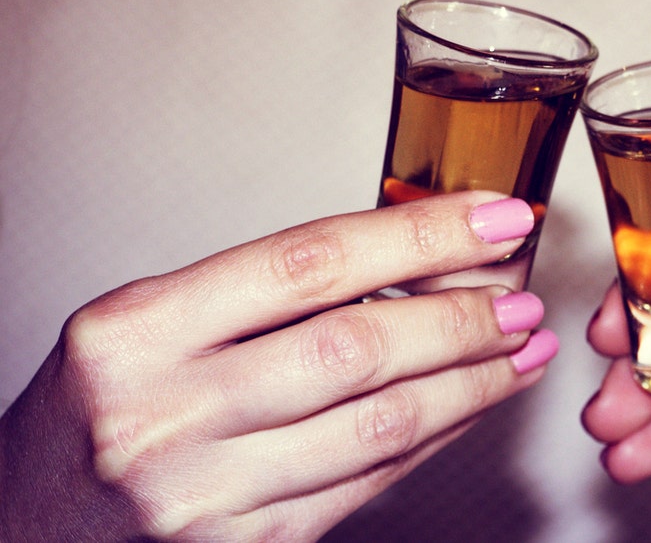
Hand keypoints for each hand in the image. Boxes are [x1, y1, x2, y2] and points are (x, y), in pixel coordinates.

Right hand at [0, 191, 559, 540]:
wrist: (27, 530)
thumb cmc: (97, 415)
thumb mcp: (148, 328)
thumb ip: (260, 294)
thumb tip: (406, 258)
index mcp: (135, 332)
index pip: (308, 261)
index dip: (418, 234)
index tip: (491, 217)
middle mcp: (165, 412)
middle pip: (356, 345)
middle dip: (461, 315)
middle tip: (521, 292)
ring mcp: (204, 493)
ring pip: (379, 422)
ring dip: (471, 380)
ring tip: (522, 347)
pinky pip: (369, 482)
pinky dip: (436, 435)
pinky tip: (472, 402)